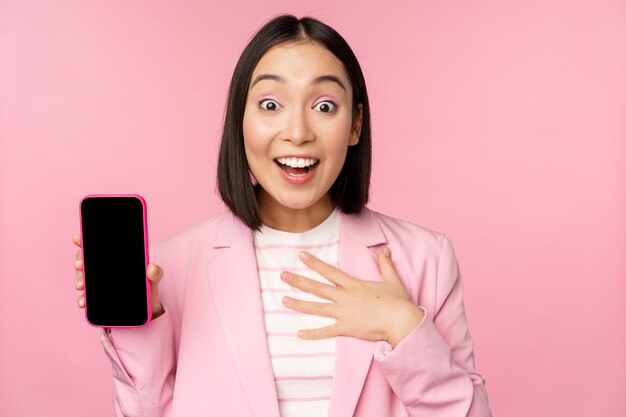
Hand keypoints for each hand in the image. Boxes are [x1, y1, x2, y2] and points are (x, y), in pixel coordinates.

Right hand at [72, 233, 165, 318]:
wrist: (148, 310)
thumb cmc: (149, 289)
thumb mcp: (154, 280)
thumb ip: (156, 273)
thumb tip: (151, 268)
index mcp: (116, 261)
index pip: (99, 248)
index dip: (86, 242)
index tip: (77, 238)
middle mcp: (105, 271)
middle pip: (86, 262)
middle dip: (80, 262)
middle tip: (80, 265)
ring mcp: (100, 285)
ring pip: (83, 279)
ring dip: (80, 281)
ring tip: (81, 285)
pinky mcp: (98, 301)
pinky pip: (87, 299)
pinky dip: (83, 300)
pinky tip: (83, 302)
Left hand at [280, 247, 424, 347]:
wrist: (401, 321)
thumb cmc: (398, 302)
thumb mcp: (392, 279)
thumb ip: (385, 264)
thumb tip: (386, 249)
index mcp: (353, 284)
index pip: (329, 271)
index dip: (314, 263)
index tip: (301, 256)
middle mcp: (345, 297)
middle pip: (317, 288)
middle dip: (298, 281)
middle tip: (282, 276)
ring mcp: (344, 312)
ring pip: (316, 307)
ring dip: (299, 304)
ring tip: (283, 300)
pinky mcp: (346, 328)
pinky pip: (326, 331)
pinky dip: (312, 334)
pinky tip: (299, 334)